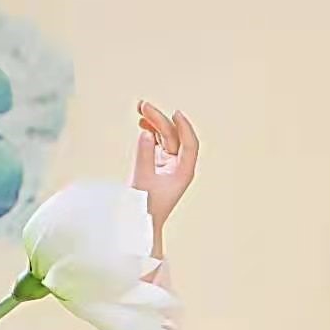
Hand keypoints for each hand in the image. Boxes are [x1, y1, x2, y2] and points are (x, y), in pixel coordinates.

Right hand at [130, 101, 198, 230]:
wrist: (139, 223)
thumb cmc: (144, 206)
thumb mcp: (142, 179)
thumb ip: (144, 154)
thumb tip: (147, 133)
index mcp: (184, 172)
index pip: (190, 145)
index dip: (184, 127)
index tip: (175, 113)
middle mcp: (179, 166)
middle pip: (174, 137)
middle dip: (160, 120)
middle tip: (143, 105)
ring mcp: (169, 165)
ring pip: (165, 138)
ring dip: (154, 123)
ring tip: (140, 108)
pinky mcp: (159, 165)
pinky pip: (158, 143)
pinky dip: (151, 132)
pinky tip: (142, 123)